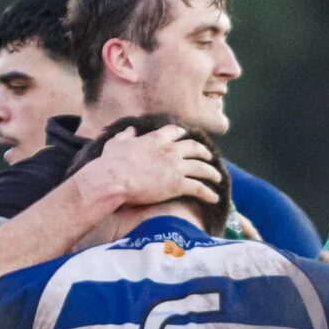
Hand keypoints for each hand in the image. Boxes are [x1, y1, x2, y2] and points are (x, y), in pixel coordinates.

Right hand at [81, 124, 222, 211]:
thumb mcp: (116, 143)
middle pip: (194, 148)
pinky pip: (199, 188)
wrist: (113, 179)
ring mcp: (176, 167)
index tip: (187, 136)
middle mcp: (170, 150)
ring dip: (211, 173)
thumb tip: (130, 130)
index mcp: (156, 139)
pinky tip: (214, 198)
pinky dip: (208, 193)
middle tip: (209, 156)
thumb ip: (126, 136)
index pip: (175, 132)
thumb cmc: (111, 162)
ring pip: (201, 168)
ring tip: (217, 178)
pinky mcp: (178, 184)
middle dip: (204, 152)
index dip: (183, 134)